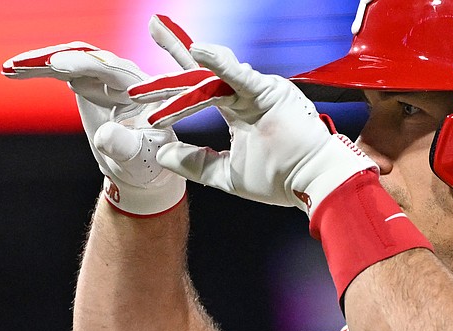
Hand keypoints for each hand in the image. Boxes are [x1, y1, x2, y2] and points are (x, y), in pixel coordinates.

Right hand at [1, 17, 189, 215]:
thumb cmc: (146, 164)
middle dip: (58, 59)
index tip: (58, 64)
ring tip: (11, 68)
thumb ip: (123, 146)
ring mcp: (107, 78)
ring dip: (41, 62)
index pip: (115, 71)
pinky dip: (38, 70)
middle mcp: (127, 78)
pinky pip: (62, 69)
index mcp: (145, 92)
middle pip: (90, 58)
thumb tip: (104, 135)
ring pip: (72, 59)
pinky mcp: (90, 82)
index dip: (86, 66)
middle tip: (25, 65)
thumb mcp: (138, 159)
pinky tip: (12, 71)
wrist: (140, 166)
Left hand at [129, 35, 376, 214]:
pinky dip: (221, 63)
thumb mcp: (226, 173)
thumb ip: (195, 163)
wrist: (311, 183)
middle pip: (204, 71)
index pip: (198, 92)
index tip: (142, 90)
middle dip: (177, 49)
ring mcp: (256, 91)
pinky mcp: (269, 92)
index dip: (171, 88)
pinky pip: (240, 76)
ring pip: (215, 74)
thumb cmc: (279, 179)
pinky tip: (199, 51)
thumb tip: (162, 153)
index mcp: (237, 111)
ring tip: (161, 36)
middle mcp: (245, 96)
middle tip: (153, 25)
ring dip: (186, 59)